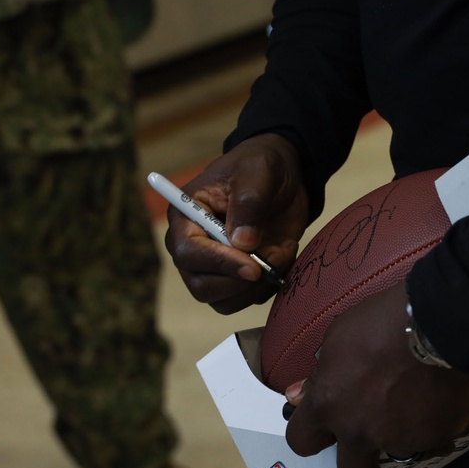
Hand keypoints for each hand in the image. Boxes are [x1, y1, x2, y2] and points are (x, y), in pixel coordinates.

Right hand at [164, 133, 310, 313]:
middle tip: (270, 265)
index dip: (218, 263)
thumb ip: (249, 202)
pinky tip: (281, 260)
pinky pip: (245, 300)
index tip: (253, 266)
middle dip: (238, 282)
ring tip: (280, 256)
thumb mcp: (258, 172)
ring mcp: (214, 266)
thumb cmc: (261, 167)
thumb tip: (243, 243)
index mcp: (186, 215)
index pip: (188, 252)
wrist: (282, 178)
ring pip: (222, 301)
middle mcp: (193, 247)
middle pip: (201, 285)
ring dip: (255, 289)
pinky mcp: (236, 278)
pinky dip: (267, 289)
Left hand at [284, 279, 468, 467]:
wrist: (438, 323)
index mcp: (328, 405)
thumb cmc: (381, 322)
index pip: (301, 440)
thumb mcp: (338, 338)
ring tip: (418, 411)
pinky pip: (435, 442)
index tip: (324, 439)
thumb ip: (320, 375)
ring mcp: (398, 439)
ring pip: (400, 451)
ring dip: (405, 437)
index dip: (311, 438)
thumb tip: (297, 396)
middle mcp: (359, 431)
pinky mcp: (435, 437)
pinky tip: (443, 408)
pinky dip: (437, 429)